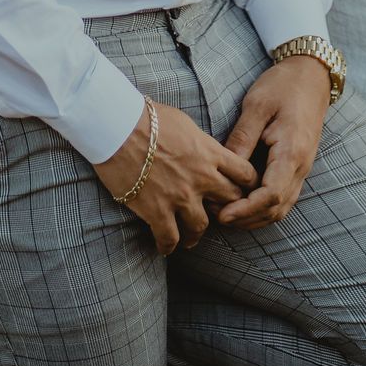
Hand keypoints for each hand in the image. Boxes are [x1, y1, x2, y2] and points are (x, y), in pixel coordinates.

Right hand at [93, 100, 258, 254]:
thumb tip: (202, 149)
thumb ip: (199, 143)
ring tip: (190, 238)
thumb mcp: (184, 123)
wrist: (118, 127)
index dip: (246, 184)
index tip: (240, 190)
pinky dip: (168, 246)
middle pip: (230, 202)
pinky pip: (170, 238)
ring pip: (201, 227)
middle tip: (216, 214)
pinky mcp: (158, 211)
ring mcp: (181, 196)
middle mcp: (201, 177)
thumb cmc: (147, 117)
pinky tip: (165, 247)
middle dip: (225, 209)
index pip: (245, 174)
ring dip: (196, 234)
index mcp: (210, 152)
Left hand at [216, 57, 329, 230]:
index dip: (245, 209)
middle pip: (276, 209)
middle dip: (246, 219)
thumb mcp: (257, 105)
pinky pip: (282, 197)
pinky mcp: (297, 166)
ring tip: (225, 214)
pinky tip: (241, 202)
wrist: (312, 76)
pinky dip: (263, 206)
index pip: (270, 195)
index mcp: (291, 152)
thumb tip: (224, 168)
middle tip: (216, 217)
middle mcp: (300, 166)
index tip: (222, 215)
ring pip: (280, 208)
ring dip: (254, 217)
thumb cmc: (283, 85)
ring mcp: (301, 168)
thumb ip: (242, 138)